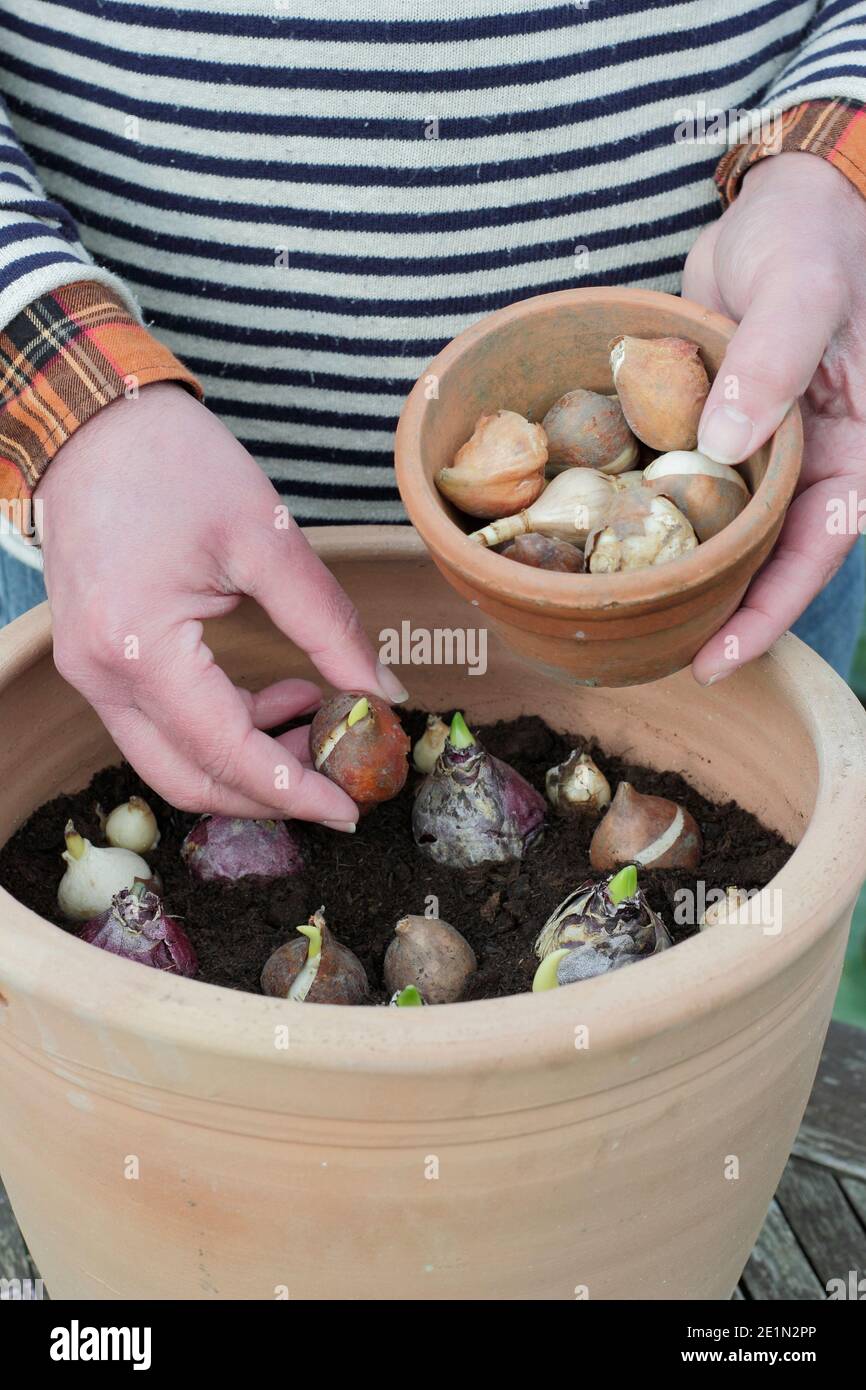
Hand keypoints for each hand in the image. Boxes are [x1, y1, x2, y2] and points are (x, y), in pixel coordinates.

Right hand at [37, 383, 406, 826]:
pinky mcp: (96, 660)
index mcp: (139, 648)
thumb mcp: (268, 539)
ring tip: (318, 718)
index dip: (295, 791)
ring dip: (247, 761)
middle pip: (189, 779)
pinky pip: (158, 725)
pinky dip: (219, 729)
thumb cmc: (174, 463)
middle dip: (270, 793)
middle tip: (341, 778)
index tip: (353, 810)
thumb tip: (383, 693)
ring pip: (171, 760)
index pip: (226, 753)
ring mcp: (89, 673)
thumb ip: (330, 625)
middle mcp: (100, 676)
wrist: (93, 422)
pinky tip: (279, 695)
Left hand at [682, 151, 865, 682]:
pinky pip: (684, 484)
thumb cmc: (813, 237)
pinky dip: (655, 513)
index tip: (719, 657)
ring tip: (629, 617)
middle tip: (661, 658)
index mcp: (856, 447)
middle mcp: (809, 461)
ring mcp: (758, 448)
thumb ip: (771, 360)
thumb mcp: (801, 289)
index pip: (818, 547)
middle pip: (767, 556)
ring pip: (724, 528)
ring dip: (684, 569)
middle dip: (721, 610)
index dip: (771, 611)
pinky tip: (609, 541)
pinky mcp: (710, 427)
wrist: (781, 202)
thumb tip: (725, 441)